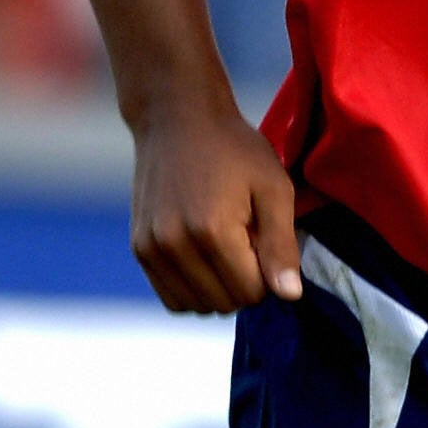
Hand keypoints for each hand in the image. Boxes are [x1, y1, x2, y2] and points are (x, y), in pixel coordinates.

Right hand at [127, 96, 302, 313]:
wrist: (178, 120)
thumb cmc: (235, 150)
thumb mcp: (274, 188)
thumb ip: (282, 245)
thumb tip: (289, 297)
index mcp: (212, 231)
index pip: (250, 293)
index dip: (269, 276)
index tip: (267, 242)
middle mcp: (175, 246)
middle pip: (223, 304)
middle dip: (245, 283)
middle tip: (249, 241)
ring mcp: (151, 250)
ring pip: (195, 306)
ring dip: (219, 290)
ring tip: (228, 248)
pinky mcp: (139, 249)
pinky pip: (171, 297)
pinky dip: (194, 289)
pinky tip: (207, 257)